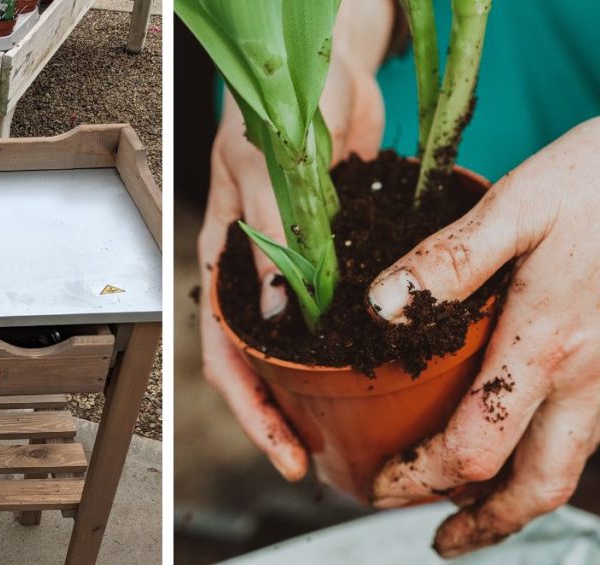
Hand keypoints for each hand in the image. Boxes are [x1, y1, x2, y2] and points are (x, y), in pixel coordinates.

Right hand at [199, 0, 391, 479]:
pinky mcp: (335, 258)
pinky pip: (339, 314)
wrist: (329, 65)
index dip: (250, 411)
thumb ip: (270, 238)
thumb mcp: (265, 171)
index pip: (224, 354)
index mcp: (224, 261)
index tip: (284, 454)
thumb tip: (280, 318)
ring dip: (315, 394)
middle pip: (259, 367)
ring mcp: (297, 272)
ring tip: (348, 434)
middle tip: (317, 464)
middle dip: (281, 419)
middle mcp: (257, 278)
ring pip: (298, 350)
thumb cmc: (278, 105)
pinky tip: (376, 371)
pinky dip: (351, 347)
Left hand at [369, 118, 599, 556]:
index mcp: (546, 348)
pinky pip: (594, 434)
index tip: (379, 488)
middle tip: (440, 541)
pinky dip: (553, 458)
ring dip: (518, 498)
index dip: (419, 479)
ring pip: (571, 466)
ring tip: (475, 505)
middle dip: (483, 526)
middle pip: (538, 487)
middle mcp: (593, 381)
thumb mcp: (518, 205)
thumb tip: (378, 310)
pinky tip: (529, 440)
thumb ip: (447, 261)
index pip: (472, 451)